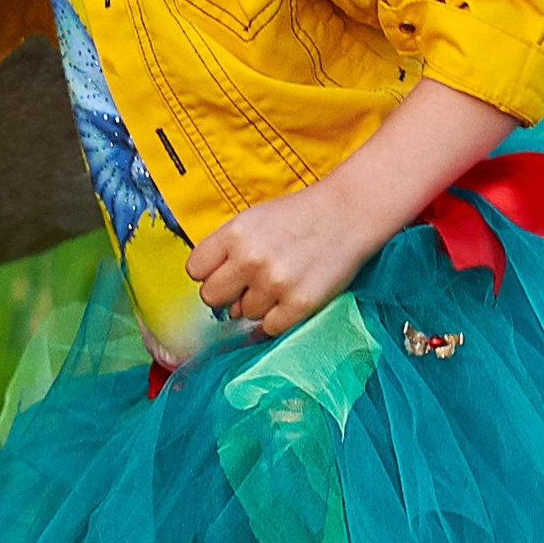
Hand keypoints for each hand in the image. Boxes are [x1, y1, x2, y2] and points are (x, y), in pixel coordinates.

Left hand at [186, 182, 371, 334]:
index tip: (224, 271)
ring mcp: (275, 283)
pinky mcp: (299, 304)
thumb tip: (212, 288)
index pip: (195, 270)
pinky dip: (276, 318)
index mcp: (235, 233)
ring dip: (257, 303)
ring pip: (243, 313)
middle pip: (211, 297)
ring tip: (280, 282)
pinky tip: (288, 299)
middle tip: (247, 284)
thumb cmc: (298, 217)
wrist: (348, 214)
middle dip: (226, 293)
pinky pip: (269, 328)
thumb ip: (227, 249)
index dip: (208, 272)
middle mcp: (250, 259)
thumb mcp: (253, 219)